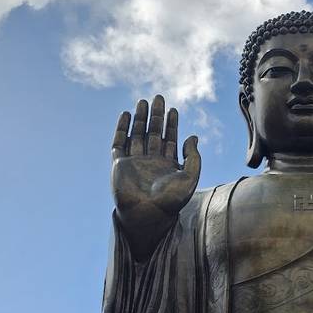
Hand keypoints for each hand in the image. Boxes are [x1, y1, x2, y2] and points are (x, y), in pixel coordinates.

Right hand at [111, 95, 200, 261]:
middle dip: (156, 116)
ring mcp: (134, 162)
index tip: (174, 109)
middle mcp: (151, 161)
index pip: (170, 139)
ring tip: (143, 101)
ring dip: (140, 118)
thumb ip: (194, 156)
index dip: (172, 124)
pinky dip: (122, 129)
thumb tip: (193, 136)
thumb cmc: (171, 201)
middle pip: (153, 133)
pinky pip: (119, 143)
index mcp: (167, 164)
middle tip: (159, 98)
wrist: (148, 215)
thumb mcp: (190, 177)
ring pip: (137, 134)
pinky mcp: (119, 165)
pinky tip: (126, 115)